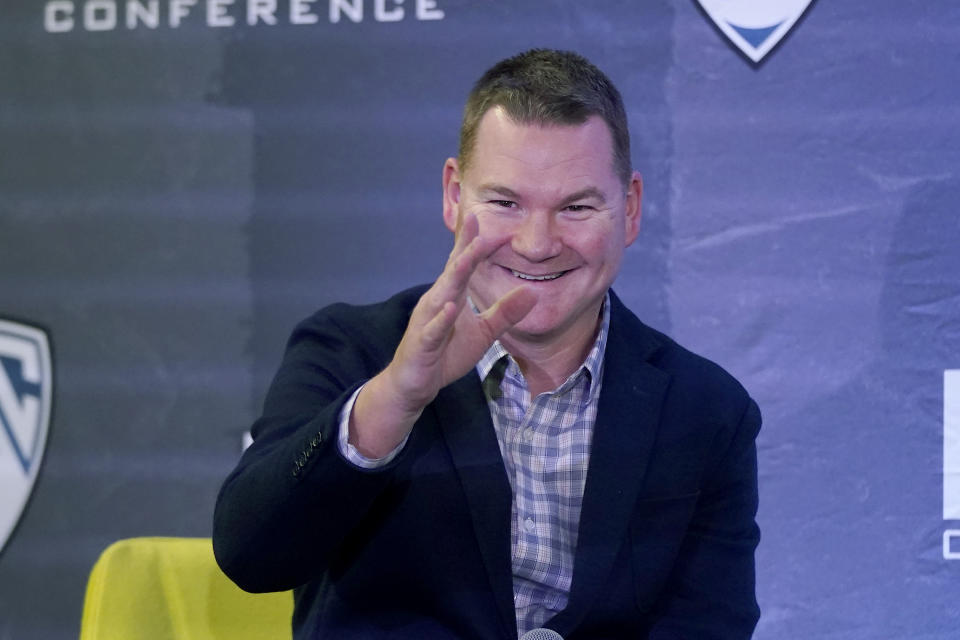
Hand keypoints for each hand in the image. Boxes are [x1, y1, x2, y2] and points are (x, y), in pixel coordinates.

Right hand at [349, 213, 536, 457]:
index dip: (471, 242)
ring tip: (468, 258)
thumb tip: (533, 292)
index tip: (482, 218)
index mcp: (451, 296)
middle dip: (465, 249)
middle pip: (452, 271)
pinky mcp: (422, 344)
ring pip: (441, 294)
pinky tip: (450, 308)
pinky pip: (432, 330)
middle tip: (478, 225)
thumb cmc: (445, 354)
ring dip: (454, 277)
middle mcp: (436, 302)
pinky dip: (440, 319)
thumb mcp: (483, 333)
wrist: (415, 385)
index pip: (461, 264)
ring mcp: (427, 321)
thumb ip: (505, 313)